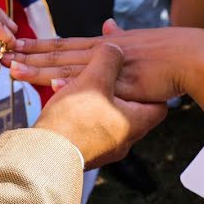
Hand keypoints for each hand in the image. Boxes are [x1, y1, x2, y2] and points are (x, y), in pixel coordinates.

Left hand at [1, 19, 203, 102]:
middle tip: (0, 53)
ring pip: (68, 68)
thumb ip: (119, 37)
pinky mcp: (121, 83)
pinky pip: (93, 86)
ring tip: (13, 68)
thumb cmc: (167, 56)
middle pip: (58, 53)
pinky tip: (51, 86)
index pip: (64, 45)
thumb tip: (109, 24)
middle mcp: (102, 52)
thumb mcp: (137, 43)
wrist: (190, 58)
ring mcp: (110, 68)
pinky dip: (72, 84)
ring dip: (39, 69)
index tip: (16, 45)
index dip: (39, 45)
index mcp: (104, 45)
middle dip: (28, 55)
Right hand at [34, 43, 166, 169]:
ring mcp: (104, 151)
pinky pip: (90, 130)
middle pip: (132, 112)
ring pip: (108, 120)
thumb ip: (108, 59)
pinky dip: (83, 115)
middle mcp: (124, 141)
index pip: (159, 106)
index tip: (142, 77)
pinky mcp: (84, 154)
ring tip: (84, 88)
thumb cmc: (74, 119)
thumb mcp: (94, 80)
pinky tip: (68, 104)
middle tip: (112, 79)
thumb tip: (115, 47)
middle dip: (119, 92)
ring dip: (97, 103)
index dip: (150, 88)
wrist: (44, 155)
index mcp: (135, 123)